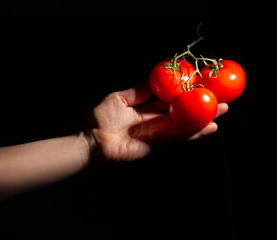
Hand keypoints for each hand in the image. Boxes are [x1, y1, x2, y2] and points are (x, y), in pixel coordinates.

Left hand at [86, 81, 227, 160]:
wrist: (92, 140)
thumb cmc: (101, 118)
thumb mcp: (121, 97)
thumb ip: (139, 91)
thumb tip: (153, 79)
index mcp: (147, 109)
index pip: (171, 100)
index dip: (186, 93)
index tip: (201, 85)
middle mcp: (155, 121)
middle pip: (182, 113)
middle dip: (201, 106)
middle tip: (220, 99)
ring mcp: (157, 134)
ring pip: (184, 125)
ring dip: (204, 119)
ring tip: (222, 111)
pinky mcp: (156, 144)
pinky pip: (177, 137)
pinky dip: (193, 133)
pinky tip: (208, 127)